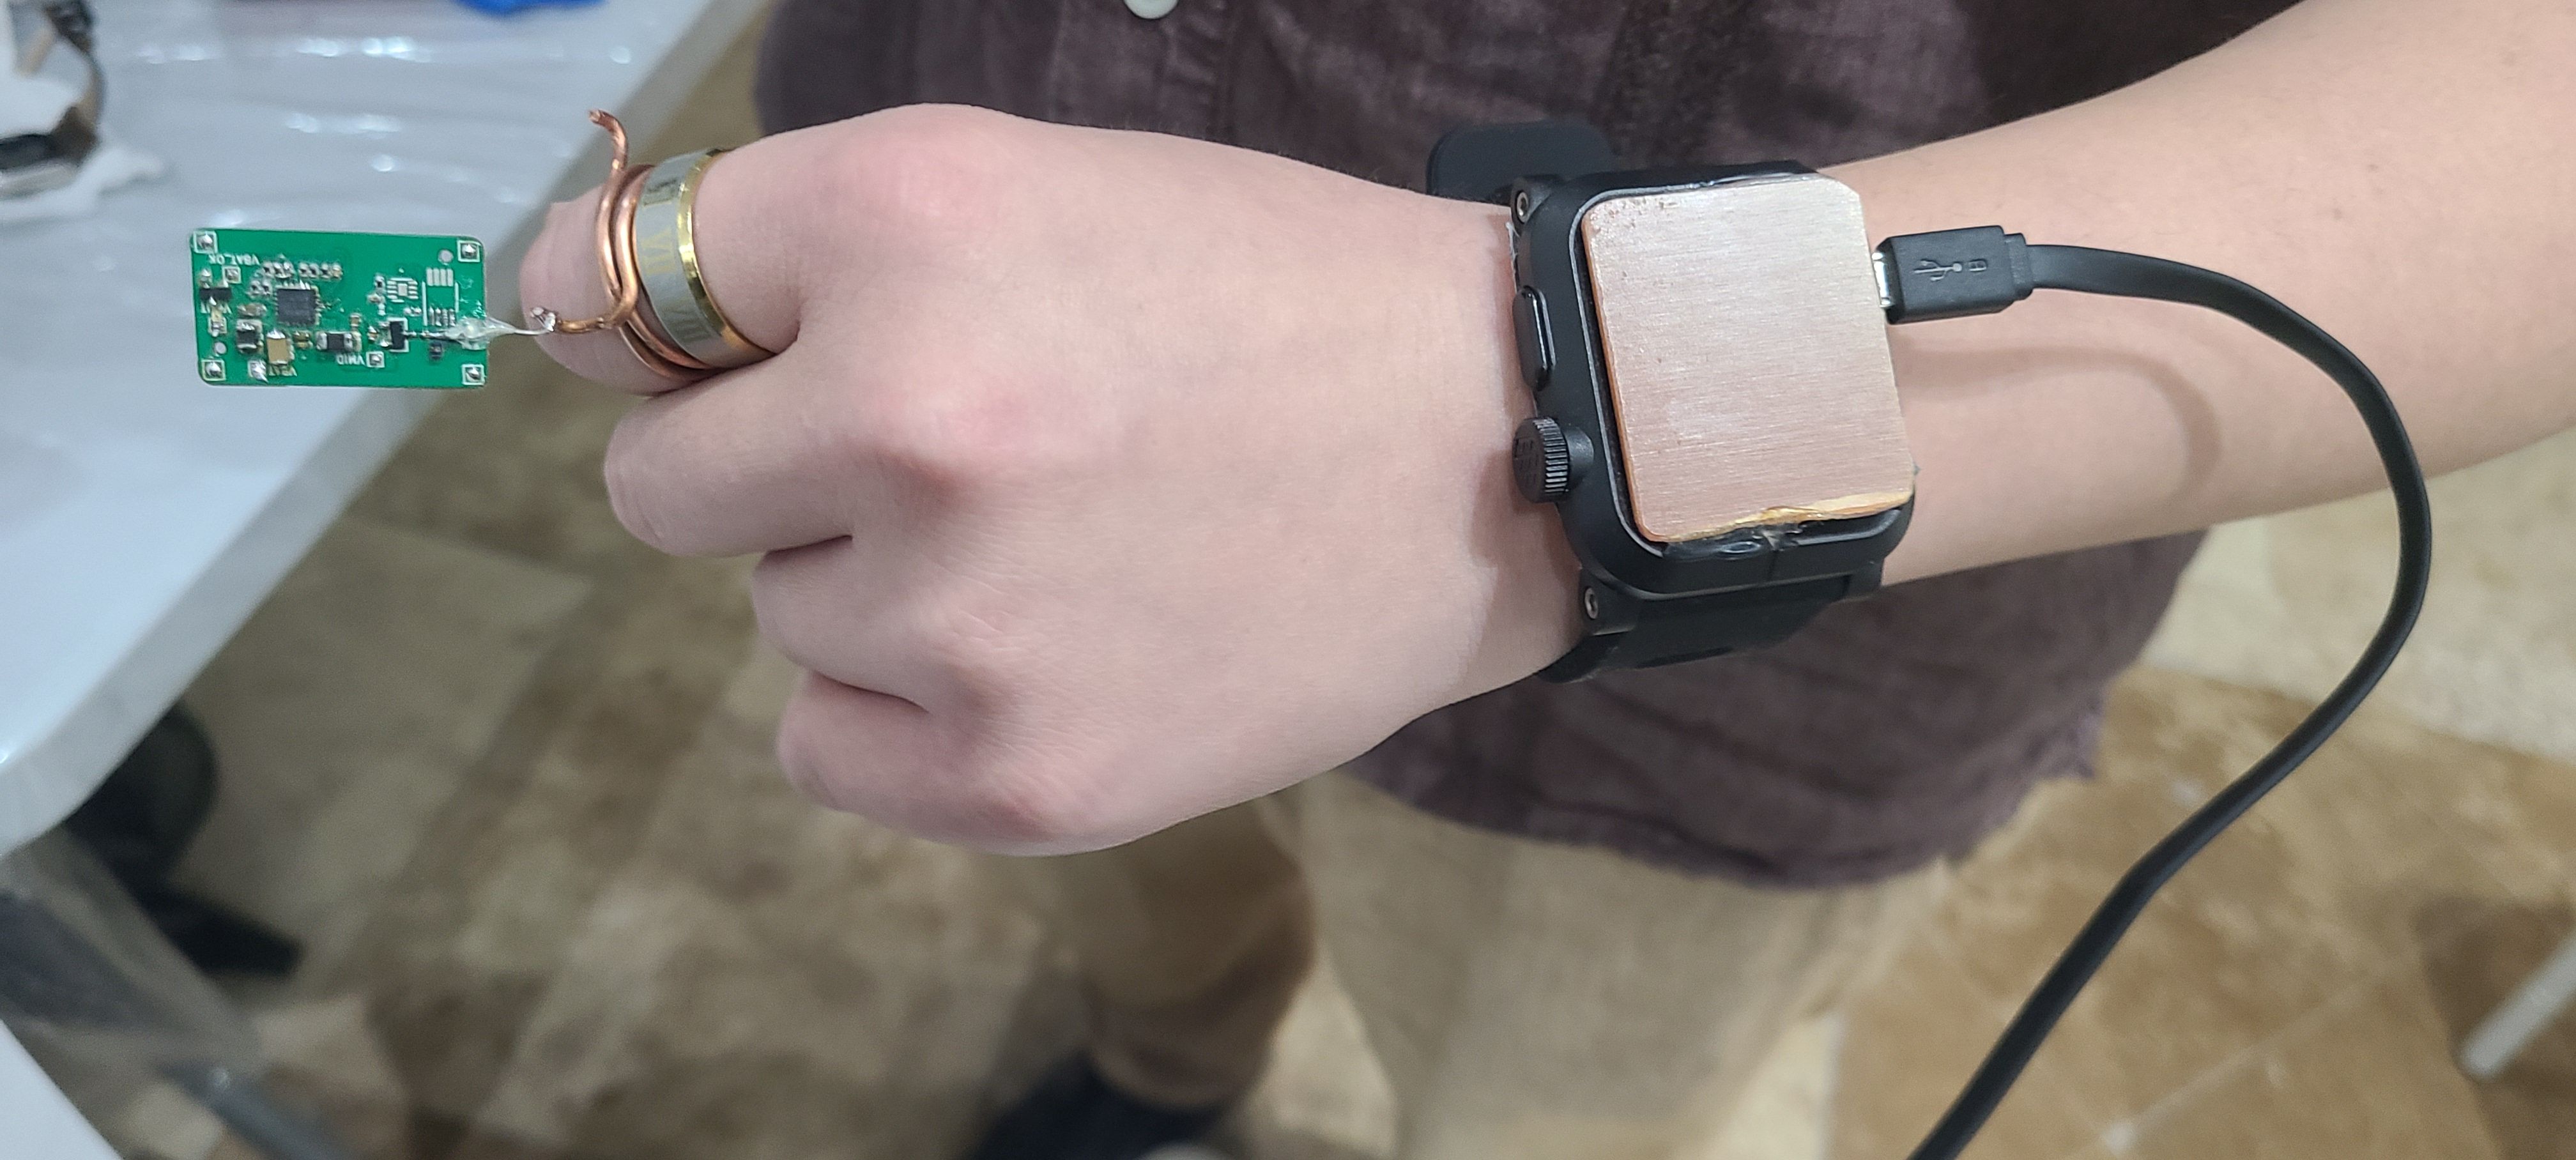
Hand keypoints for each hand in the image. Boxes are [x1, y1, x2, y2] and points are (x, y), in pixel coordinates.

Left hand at [520, 105, 1580, 852]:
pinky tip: (1047, 649)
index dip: (659, 325)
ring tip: (1062, 543)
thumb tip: (569, 332)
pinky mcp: (1017, 777)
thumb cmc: (1264, 294)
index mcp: (909, 223)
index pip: (605, 292)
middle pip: (660, 486)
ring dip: (877, 583)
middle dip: (771, 468)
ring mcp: (961, 617)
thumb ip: (803, 252)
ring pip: (780, 615)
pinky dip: (906, 712)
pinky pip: (825, 747)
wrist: (1501, 448)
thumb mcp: (1033, 188)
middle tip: (951, 451)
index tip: (712, 355)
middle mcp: (910, 416)